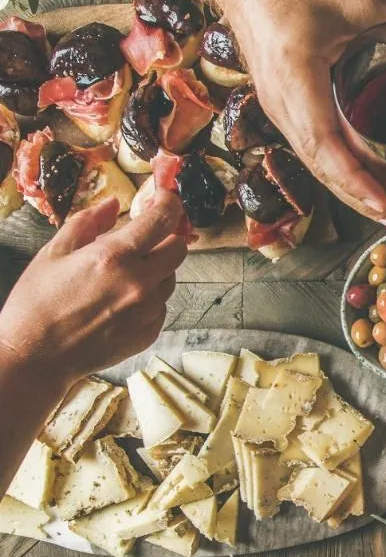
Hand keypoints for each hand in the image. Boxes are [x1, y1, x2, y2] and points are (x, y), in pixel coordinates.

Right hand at [0, 192, 186, 386]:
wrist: (35, 357)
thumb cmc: (37, 303)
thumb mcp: (54, 253)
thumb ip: (87, 222)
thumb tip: (113, 205)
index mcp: (114, 256)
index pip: (163, 219)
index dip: (170, 203)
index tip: (167, 198)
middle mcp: (139, 283)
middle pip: (179, 249)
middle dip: (166, 237)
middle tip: (144, 238)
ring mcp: (148, 311)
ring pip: (170, 278)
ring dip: (155, 269)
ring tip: (121, 276)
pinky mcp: (149, 332)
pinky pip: (161, 305)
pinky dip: (148, 297)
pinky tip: (120, 301)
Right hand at [217, 0, 385, 228]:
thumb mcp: (362, 1)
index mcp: (297, 81)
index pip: (327, 149)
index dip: (360, 184)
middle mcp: (283, 105)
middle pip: (323, 170)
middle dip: (363, 200)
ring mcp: (280, 110)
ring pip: (318, 165)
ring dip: (353, 191)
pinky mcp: (285, 108)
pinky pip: (314, 150)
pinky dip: (342, 171)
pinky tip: (368, 180)